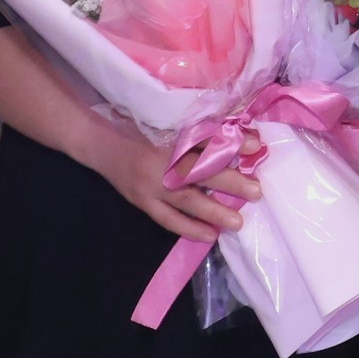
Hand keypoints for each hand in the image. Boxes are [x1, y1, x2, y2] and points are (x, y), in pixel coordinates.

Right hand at [94, 132, 256, 243]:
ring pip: (185, 198)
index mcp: (169, 135)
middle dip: (229, 181)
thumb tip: (240, 140)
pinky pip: (167, 218)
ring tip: (237, 222)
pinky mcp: (142, 201)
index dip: (230, 142)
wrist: (102, 144)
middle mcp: (161, 160)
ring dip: (213, 211)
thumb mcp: (169, 122)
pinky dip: (188, 228)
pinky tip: (209, 235)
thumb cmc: (141, 128)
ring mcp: (150, 184)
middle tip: (256, 192)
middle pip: (199, 170)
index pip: (204, 138)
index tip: (256, 146)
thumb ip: (202, 131)